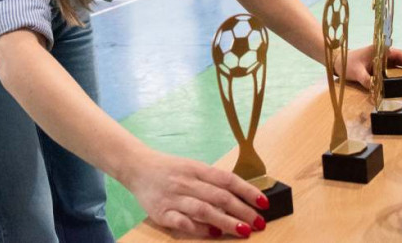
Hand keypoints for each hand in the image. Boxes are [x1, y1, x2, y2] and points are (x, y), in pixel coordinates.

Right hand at [122, 149, 266, 238]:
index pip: (228, 180)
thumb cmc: (170, 169)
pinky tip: (213, 234)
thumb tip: (240, 197)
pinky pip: (183, 222)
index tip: (264, 203)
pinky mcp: (162, 212)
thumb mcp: (192, 167)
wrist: (137, 167)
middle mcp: (187, 182)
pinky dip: (199, 229)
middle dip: (242, 211)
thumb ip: (213, 181)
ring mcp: (174, 197)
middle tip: (258, 223)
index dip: (248, 191)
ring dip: (226, 222)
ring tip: (243, 231)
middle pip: (219, 196)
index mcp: (197, 169)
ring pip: (204, 210)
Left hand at [345, 45, 401, 88]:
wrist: (339, 60)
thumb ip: (366, 80)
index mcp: (380, 50)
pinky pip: (396, 68)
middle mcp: (385, 53)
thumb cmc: (347, 63)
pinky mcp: (383, 65)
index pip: (401, 54)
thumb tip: (375, 88)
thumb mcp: (356, 72)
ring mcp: (384, 59)